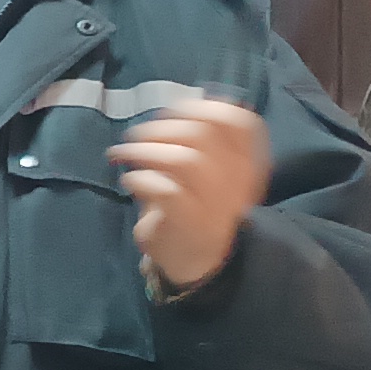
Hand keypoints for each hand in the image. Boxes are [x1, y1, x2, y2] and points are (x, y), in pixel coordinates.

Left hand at [111, 96, 266, 291]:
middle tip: (135, 135)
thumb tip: (173, 108)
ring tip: (124, 155)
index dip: (201, 108)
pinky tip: (129, 181)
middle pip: (202, 134)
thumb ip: (199, 141)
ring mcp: (215, 202)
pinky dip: (138, 178)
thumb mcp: (208, 171)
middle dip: (160, 128)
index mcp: (246, 163)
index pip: (240, 122)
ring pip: (183, 159)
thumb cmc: (196, 206)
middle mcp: (237, 181)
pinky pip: (163, 189)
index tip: (171, 113)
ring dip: (144, 150)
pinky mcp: (189, 221)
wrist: (198, 261)